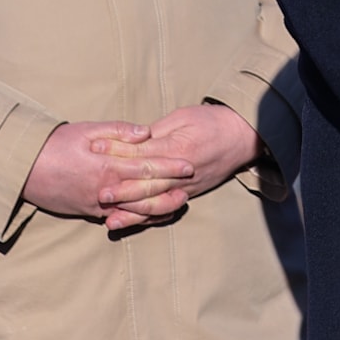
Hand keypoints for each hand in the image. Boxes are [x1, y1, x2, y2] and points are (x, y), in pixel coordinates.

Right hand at [20, 121, 190, 220]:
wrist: (22, 169)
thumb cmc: (55, 144)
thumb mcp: (87, 130)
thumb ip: (119, 131)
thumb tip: (146, 133)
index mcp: (107, 166)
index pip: (147, 167)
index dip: (170, 166)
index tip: (190, 164)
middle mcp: (105, 189)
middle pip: (145, 191)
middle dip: (170, 188)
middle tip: (192, 184)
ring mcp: (96, 204)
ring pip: (134, 209)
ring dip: (158, 207)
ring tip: (178, 202)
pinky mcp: (87, 212)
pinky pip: (117, 216)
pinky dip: (136, 216)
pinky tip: (150, 215)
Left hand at [89, 104, 264, 231]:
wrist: (244, 136)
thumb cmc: (212, 121)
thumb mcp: (183, 116)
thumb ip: (157, 131)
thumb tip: (131, 140)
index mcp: (178, 148)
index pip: (142, 152)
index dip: (116, 151)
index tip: (94, 148)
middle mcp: (182, 172)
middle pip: (146, 183)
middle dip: (120, 190)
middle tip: (97, 193)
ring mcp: (186, 186)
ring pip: (155, 202)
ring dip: (131, 211)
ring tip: (108, 217)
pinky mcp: (189, 194)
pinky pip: (165, 209)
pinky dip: (147, 218)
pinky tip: (131, 223)